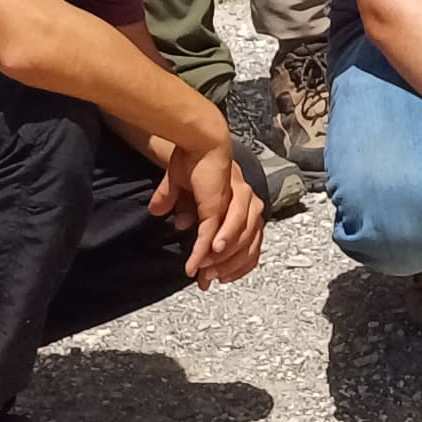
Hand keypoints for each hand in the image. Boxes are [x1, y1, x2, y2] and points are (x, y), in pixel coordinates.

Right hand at [152, 142, 265, 285]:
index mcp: (243, 204)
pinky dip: (201, 253)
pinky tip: (193, 266)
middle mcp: (245, 207)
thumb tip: (171, 220)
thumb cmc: (193, 158)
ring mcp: (232, 208)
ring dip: (215, 263)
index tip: (220, 276)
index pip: (250, 241)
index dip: (237, 262)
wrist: (197, 140)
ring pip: (229, 247)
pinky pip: (211, 236)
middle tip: (209, 281)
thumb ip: (176, 203)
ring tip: (202, 274)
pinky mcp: (216, 207)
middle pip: (245, 248)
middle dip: (227, 269)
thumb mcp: (182, 186)